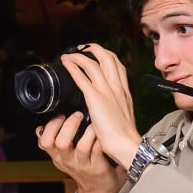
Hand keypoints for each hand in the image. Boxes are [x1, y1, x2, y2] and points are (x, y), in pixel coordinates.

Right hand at [37, 111, 124, 192]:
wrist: (98, 191)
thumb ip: (53, 143)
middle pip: (61, 143)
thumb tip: (40, 127)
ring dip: (87, 131)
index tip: (60, 116)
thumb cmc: (82, 169)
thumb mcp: (62, 158)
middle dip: (69, 125)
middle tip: (78, 115)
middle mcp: (68, 161)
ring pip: (81, 147)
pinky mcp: (98, 167)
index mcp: (58, 156)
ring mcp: (83, 165)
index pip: (44, 142)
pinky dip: (100, 139)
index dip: (51, 127)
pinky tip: (102, 132)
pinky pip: (98, 150)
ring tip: (92, 122)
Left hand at [59, 43, 141, 168]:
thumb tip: (107, 106)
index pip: (117, 65)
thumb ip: (116, 106)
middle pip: (107, 58)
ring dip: (79, 56)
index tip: (96, 54)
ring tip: (69, 55)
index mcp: (124, 91)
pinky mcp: (95, 98)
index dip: (106, 56)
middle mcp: (117, 87)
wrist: (126, 144)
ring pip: (92, 64)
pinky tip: (66, 64)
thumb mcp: (123, 116)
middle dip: (93, 49)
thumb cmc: (124, 136)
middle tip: (82, 48)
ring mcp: (106, 91)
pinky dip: (73, 67)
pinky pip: (82, 77)